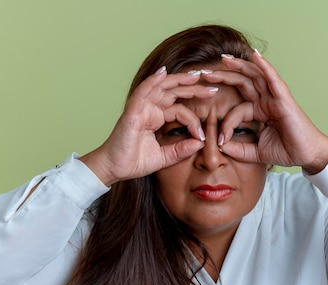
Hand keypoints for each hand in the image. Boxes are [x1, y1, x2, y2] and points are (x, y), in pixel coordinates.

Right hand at [80, 68, 218, 184]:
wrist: (114, 168)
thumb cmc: (134, 161)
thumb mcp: (164, 157)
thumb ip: (181, 149)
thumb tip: (200, 143)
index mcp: (156, 118)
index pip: (180, 110)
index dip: (194, 120)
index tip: (203, 135)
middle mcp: (149, 109)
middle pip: (174, 92)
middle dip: (194, 88)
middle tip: (213, 86)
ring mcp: (141, 108)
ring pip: (162, 87)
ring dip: (179, 79)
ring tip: (197, 75)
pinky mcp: (132, 111)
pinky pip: (143, 92)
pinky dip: (152, 81)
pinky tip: (163, 73)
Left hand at [202, 51, 327, 173]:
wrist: (307, 155)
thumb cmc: (287, 151)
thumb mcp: (256, 153)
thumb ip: (238, 150)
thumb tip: (220, 146)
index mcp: (260, 111)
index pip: (236, 110)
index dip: (226, 123)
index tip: (220, 140)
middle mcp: (266, 101)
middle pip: (242, 82)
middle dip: (223, 76)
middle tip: (204, 73)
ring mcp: (275, 98)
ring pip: (255, 76)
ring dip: (239, 66)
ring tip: (224, 59)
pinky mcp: (284, 99)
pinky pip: (273, 79)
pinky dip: (264, 66)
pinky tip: (255, 56)